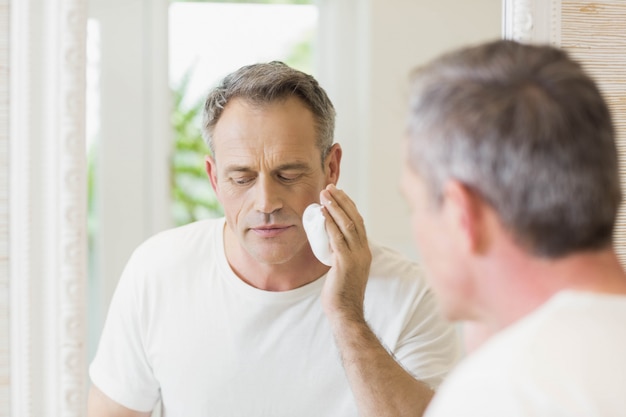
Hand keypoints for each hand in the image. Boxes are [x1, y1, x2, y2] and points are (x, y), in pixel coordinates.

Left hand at [319, 184, 371, 321]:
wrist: (345, 312)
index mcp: (365, 251)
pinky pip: (338, 238)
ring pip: (348, 225)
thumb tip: (331, 244)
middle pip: (355, 218)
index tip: (338, 194)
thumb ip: (341, 255)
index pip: (359, 222)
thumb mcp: (344, 269)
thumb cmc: (341, 293)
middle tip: (329, 188)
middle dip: (342, 201)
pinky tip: (323, 213)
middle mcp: (364, 251)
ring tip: (324, 195)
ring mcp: (357, 257)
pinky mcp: (346, 263)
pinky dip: (330, 223)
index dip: (348, 206)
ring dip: (335, 207)